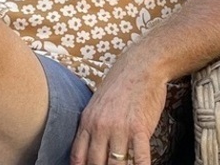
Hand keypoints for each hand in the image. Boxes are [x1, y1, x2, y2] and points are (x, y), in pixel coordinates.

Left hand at [70, 50, 166, 164]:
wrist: (141, 65)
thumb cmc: (120, 84)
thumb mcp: (98, 103)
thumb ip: (92, 126)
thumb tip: (89, 149)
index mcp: (87, 120)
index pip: (78, 157)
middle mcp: (100, 126)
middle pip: (95, 164)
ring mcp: (120, 128)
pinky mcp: (139, 128)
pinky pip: (138, 158)